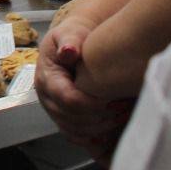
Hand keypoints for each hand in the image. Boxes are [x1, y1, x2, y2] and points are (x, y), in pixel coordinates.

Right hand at [36, 18, 124, 153]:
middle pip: (72, 119)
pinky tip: (107, 135)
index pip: (68, 100)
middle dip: (100, 117)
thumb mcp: (71, 31)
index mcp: (46, 78)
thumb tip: (68, 51)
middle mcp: (46, 97)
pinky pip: (74, 136)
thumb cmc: (74, 36)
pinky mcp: (62, 116)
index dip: (93, 104)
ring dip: (100, 127)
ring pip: (74, 131)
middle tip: (124, 107)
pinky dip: (91, 139)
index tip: (116, 100)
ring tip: (121, 115)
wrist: (74, 42)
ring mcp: (53, 109)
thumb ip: (70, 39)